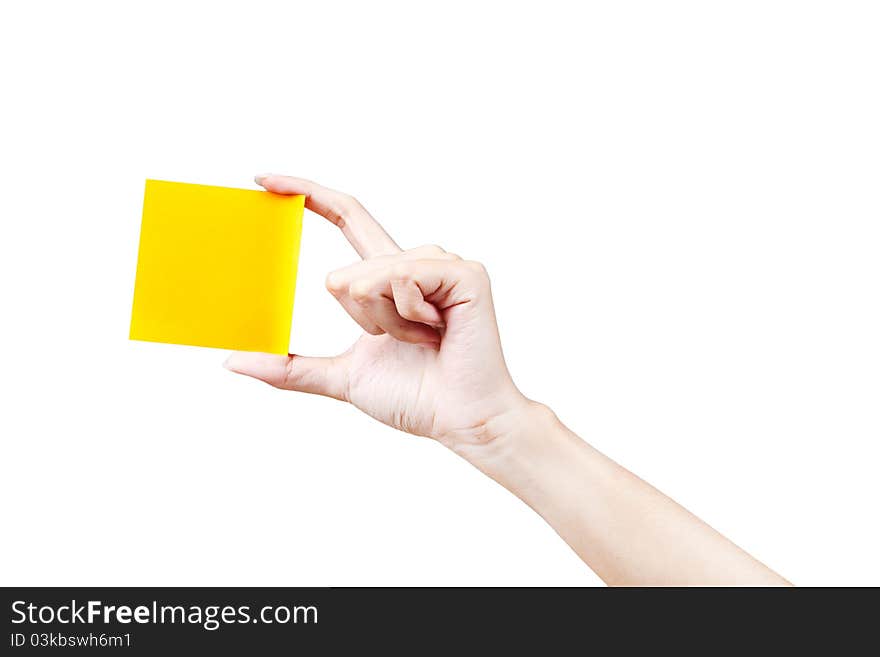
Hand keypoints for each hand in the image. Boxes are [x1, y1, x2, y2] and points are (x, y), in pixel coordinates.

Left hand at [225, 175, 527, 444]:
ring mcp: (441, 264)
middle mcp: (413, 260)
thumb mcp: (340, 376)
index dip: (308, 194)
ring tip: (424, 339)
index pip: (346, 217)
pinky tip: (438, 331)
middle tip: (401, 342)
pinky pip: (403, 279)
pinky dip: (408, 316)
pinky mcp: (464, 273)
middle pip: (344, 272)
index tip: (263, 179)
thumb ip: (290, 367)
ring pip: (370, 276)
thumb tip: (233, 361)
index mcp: (387, 276)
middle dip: (357, 321)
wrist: (458, 419)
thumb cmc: (414, 397)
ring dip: (385, 322)